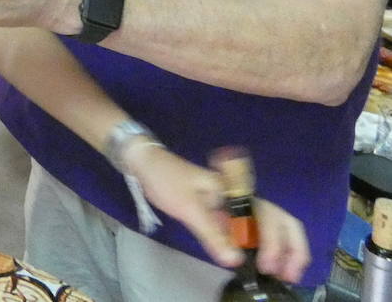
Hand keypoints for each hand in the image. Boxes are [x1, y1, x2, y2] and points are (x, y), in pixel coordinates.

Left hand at [126, 146, 309, 284]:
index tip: (264, 265)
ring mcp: (234, 207)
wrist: (146, 164)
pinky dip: (263, 248)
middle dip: (292, 247)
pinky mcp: (224, 215)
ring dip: (283, 249)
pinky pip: (251, 232)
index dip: (273, 244)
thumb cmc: (166, 179)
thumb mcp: (187, 206)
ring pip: (271, 226)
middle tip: (289, 275)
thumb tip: (235, 261)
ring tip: (282, 274)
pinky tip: (262, 264)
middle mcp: (242, 199)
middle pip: (281, 220)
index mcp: (237, 193)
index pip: (269, 217)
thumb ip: (211, 233)